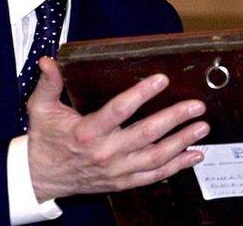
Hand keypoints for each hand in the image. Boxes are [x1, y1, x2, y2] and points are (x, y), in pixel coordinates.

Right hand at [26, 57, 209, 200]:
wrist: (41, 177)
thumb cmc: (46, 138)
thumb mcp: (41, 108)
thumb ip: (48, 84)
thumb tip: (48, 61)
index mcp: (87, 132)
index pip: (119, 110)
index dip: (141, 94)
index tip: (162, 79)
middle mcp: (105, 153)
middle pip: (146, 134)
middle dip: (175, 119)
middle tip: (197, 106)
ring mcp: (117, 170)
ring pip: (156, 156)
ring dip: (182, 141)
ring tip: (202, 127)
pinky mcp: (123, 182)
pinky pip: (154, 175)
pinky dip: (177, 166)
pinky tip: (196, 154)